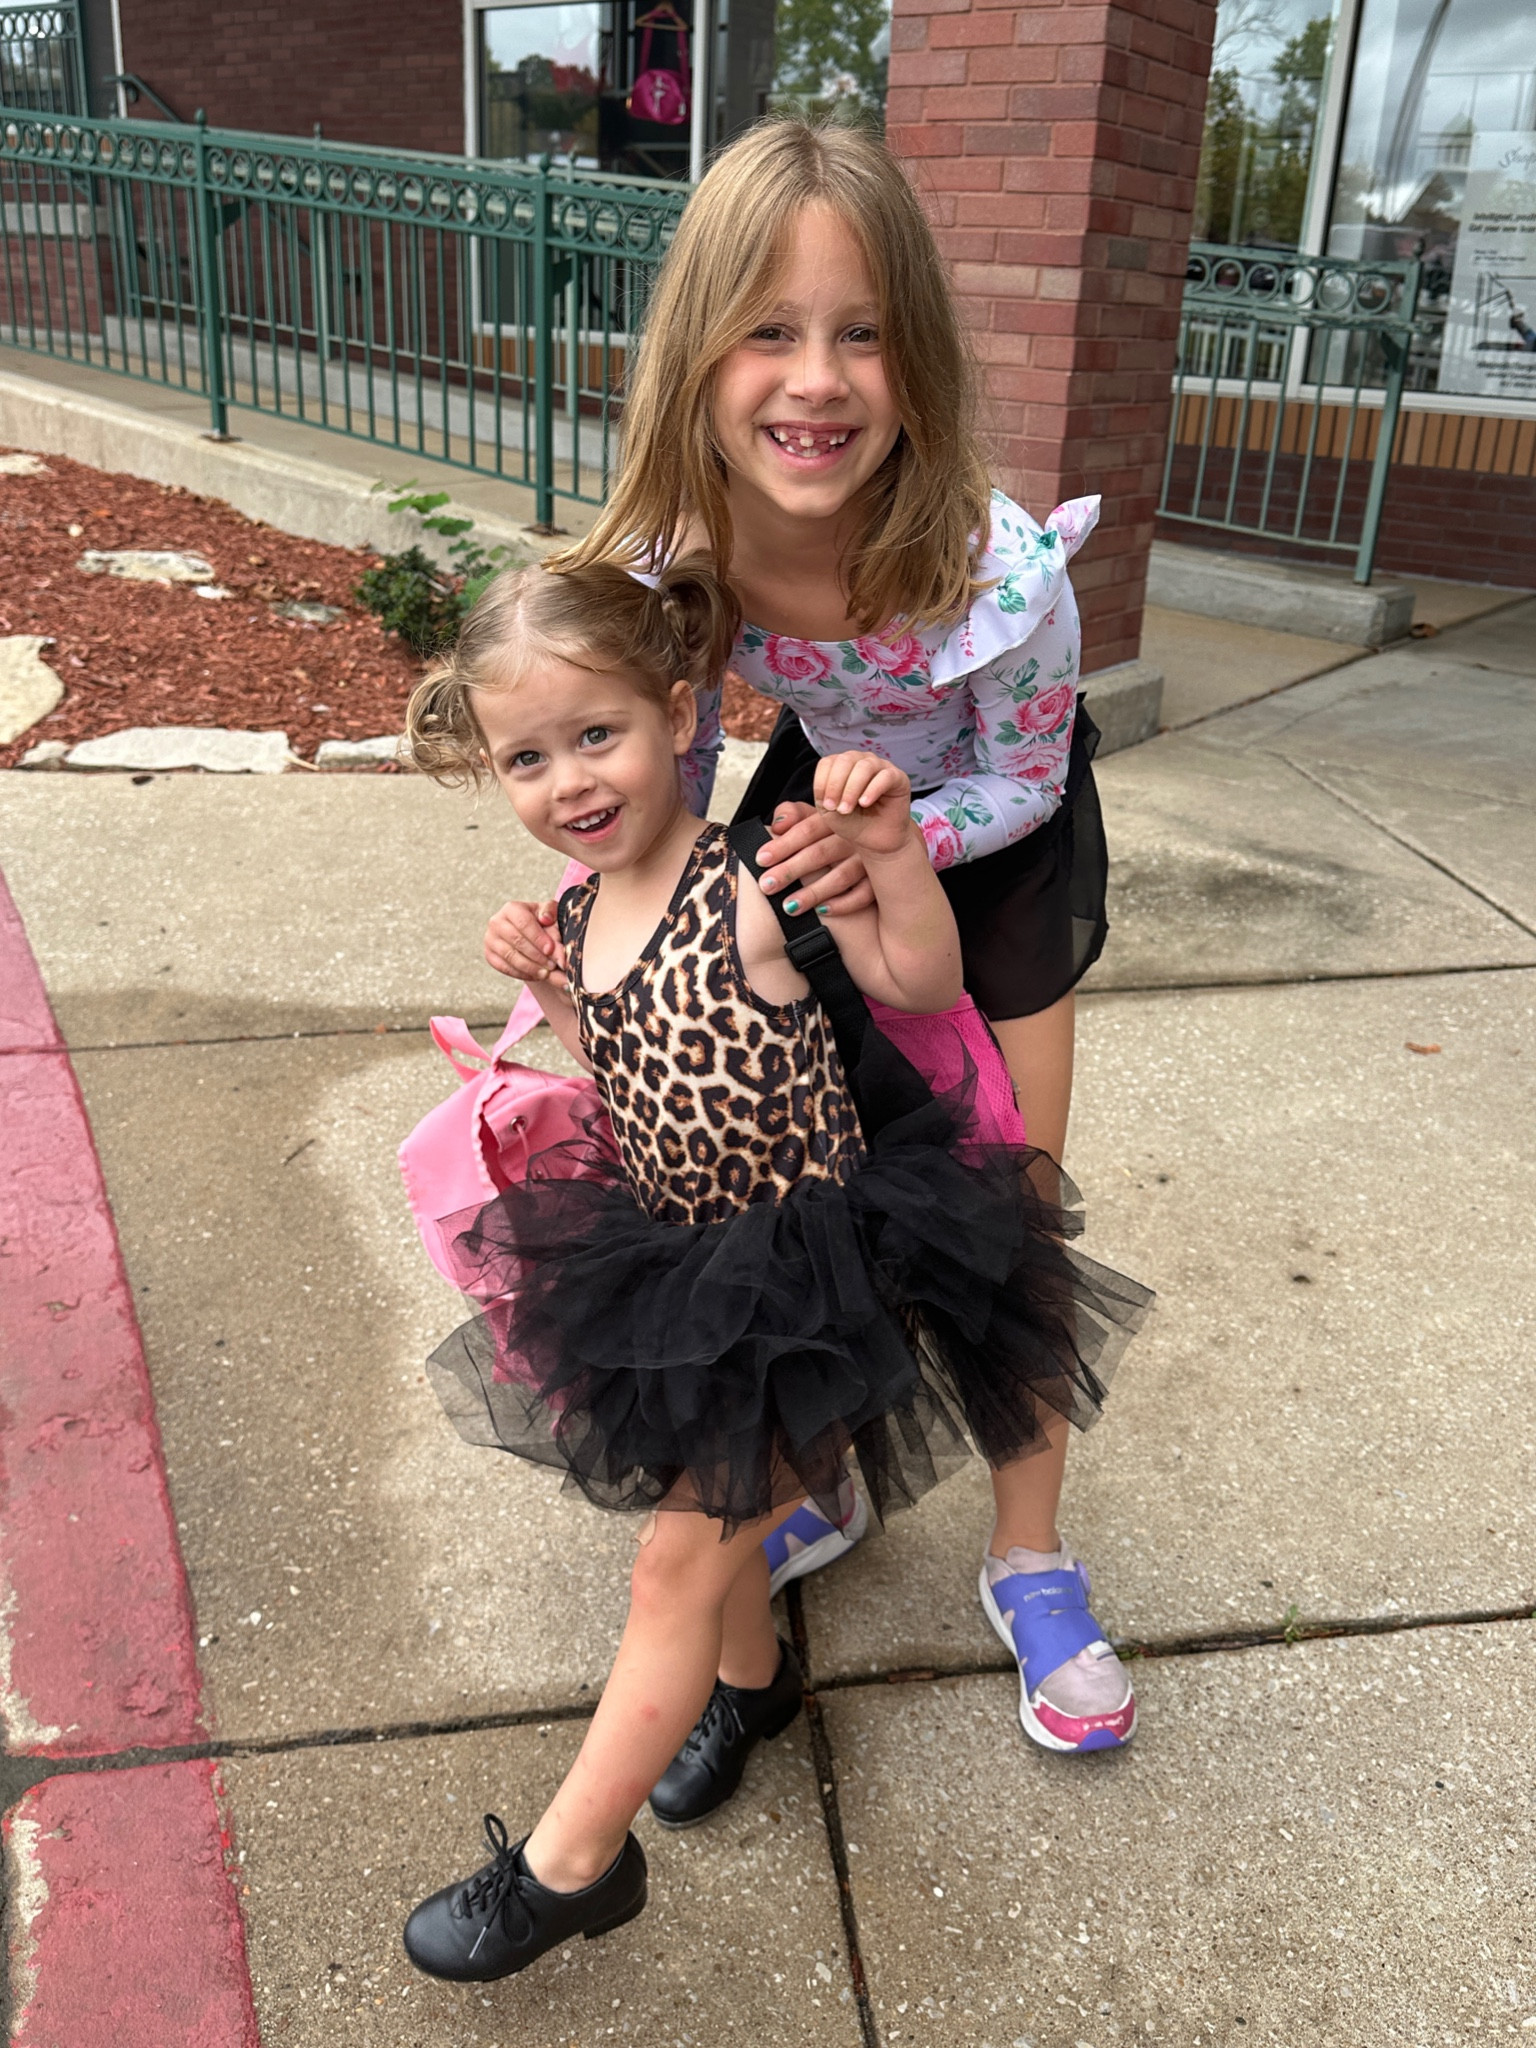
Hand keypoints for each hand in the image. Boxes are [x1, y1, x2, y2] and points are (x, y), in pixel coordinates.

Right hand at [484, 899, 567, 986]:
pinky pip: (505, 968)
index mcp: (512, 909)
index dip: (538, 937)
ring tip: (547, 973)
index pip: (524, 923)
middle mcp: (497, 922)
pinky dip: (522, 974)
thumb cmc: (543, 923)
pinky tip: (536, 975)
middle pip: (517, 940)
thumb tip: (546, 919)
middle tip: (553, 965)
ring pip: (510, 956)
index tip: (550, 950)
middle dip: (537, 955)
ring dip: (531, 967)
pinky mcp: (489, 955)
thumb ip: (553, 917)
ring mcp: (490, 939)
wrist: (531, 936)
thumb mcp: (551, 915)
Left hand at [755, 800, 873, 917]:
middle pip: (820, 853)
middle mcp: (854, 838)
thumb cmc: (839, 829)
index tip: (761, 859)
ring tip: (788, 907)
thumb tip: (777, 826)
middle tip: (766, 886)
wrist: (883, 836)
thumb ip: (794, 813)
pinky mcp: (880, 880)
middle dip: (791, 870)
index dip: (783, 844)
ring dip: (813, 893)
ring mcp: (870, 859)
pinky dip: (843, 904)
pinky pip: (863, 895)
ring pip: (841, 877)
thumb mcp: (818, 815)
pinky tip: (822, 912)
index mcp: (836, 819)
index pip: (807, 829)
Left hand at [812, 752, 915, 858]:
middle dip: (836, 785)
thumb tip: (827, 784)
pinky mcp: (898, 777)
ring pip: (864, 766)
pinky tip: (864, 803)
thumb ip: (824, 794)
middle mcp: (861, 761)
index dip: (822, 781)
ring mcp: (881, 766)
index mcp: (842, 766)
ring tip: (847, 809)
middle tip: (835, 808)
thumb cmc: (853, 822)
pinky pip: (885, 776)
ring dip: (852, 789)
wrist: (876, 841)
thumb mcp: (830, 811)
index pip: (828, 762)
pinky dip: (872, 790)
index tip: (826, 805)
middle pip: (845, 761)